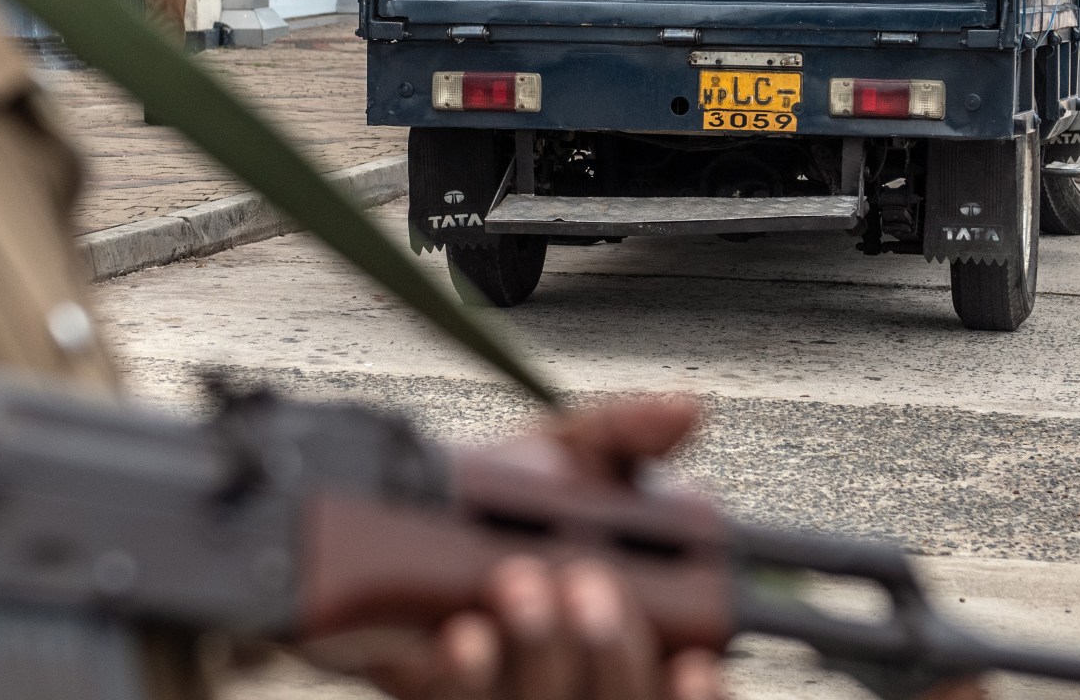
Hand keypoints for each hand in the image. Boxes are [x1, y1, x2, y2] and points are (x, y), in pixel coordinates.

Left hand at [301, 398, 725, 699]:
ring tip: (518, 581)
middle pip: (623, 696)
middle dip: (612, 649)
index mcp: (627, 625)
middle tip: (587, 584)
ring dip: (541, 648)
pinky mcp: (439, 693)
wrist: (383, 506)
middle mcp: (574, 668)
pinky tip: (465, 633)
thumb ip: (628, 433)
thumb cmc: (486, 492)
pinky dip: (470, 671)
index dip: (697, 690)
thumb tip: (687, 408)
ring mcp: (508, 685)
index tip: (697, 658)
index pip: (680, 685)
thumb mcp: (566, 451)